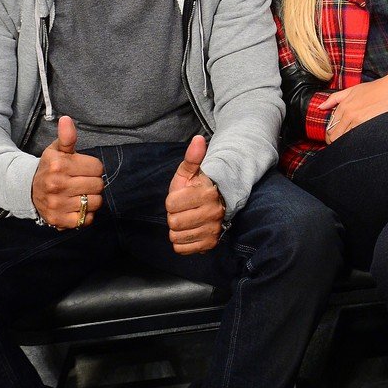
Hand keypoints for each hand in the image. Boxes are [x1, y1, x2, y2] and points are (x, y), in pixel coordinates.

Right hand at [31, 116, 104, 228]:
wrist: (28, 190)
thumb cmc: (50, 167)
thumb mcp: (56, 150)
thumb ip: (66, 137)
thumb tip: (67, 119)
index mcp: (59, 165)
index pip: (98, 168)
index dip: (93, 168)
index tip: (83, 169)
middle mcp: (57, 185)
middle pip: (98, 185)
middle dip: (93, 183)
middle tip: (81, 182)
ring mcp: (57, 204)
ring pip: (95, 202)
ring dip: (91, 199)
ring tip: (79, 193)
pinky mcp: (58, 220)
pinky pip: (86, 219)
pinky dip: (85, 214)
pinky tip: (76, 206)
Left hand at [165, 135, 225, 254]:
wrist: (216, 204)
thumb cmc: (197, 187)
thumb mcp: (190, 172)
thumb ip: (192, 157)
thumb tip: (197, 139)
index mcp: (207, 192)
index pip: (171, 204)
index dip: (171, 201)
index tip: (181, 197)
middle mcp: (213, 212)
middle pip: (173, 222)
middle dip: (174, 215)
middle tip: (183, 210)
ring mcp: (213, 229)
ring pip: (176, 236)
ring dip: (177, 229)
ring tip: (186, 220)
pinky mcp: (210, 244)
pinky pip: (182, 248)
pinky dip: (181, 242)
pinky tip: (189, 231)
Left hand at [320, 71, 387, 142]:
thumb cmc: (374, 89)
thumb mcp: (352, 90)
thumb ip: (334, 99)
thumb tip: (320, 107)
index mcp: (343, 105)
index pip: (330, 127)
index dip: (330, 136)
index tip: (335, 139)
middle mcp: (348, 113)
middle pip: (334, 135)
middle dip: (335, 142)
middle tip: (340, 145)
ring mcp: (358, 119)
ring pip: (344, 139)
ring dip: (345, 143)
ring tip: (349, 145)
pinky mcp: (368, 124)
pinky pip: (356, 138)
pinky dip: (355, 141)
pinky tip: (358, 142)